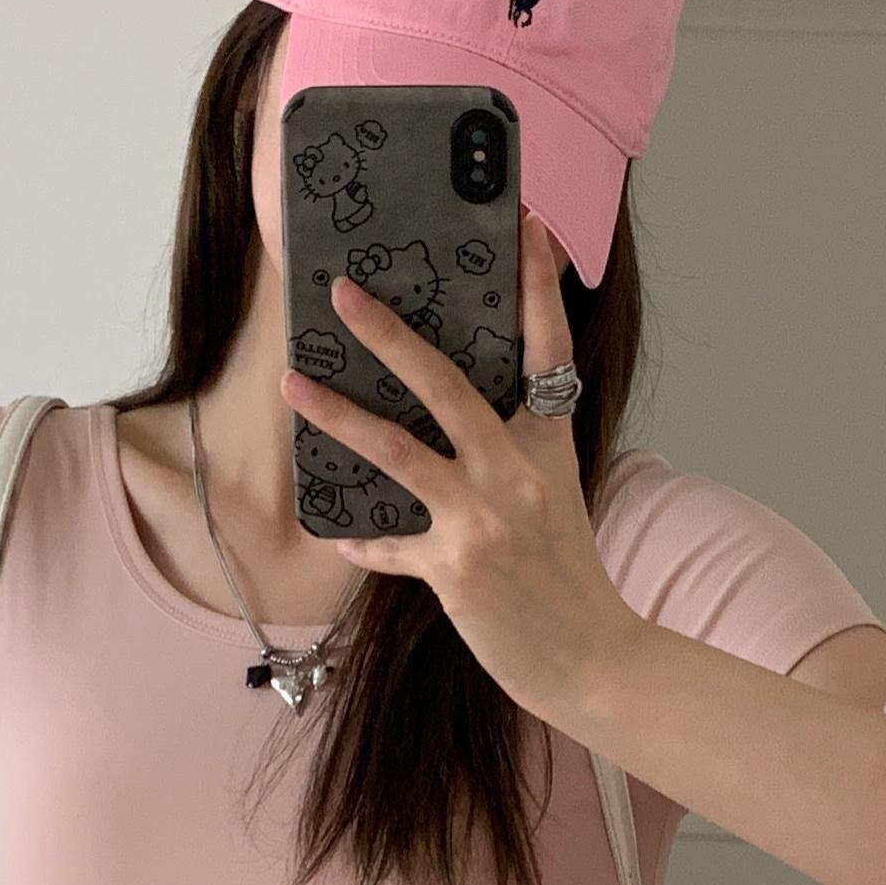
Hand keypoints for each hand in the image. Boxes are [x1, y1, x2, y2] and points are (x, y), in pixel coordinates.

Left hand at [277, 207, 645, 733]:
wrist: (592, 657)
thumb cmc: (569, 576)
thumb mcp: (555, 497)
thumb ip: (514, 453)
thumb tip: (459, 419)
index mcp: (550, 444)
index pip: (548, 348)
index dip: (539, 287)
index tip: (529, 227)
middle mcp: (518, 472)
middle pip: (446, 383)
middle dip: (388, 334)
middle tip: (345, 293)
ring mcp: (486, 519)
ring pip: (398, 451)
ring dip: (338, 415)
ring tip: (293, 383)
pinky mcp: (456, 568)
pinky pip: (389, 545)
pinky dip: (362, 542)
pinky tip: (336, 535)